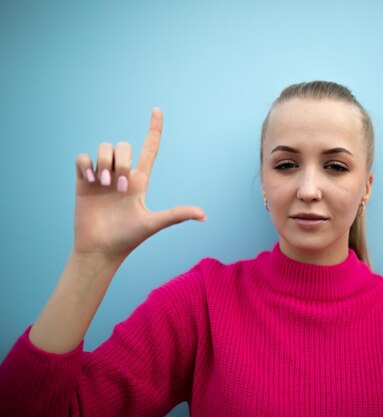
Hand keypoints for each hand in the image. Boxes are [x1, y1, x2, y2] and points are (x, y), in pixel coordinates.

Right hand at [73, 108, 205, 261]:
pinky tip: (89, 179)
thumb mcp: (153, 224)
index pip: (149, 148)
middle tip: (120, 188)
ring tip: (104, 184)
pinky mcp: (83, 181)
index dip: (154, 129)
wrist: (101, 250)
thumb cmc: (128, 239)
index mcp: (140, 180)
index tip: (157, 110)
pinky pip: (82, 157)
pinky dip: (86, 163)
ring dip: (104, 162)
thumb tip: (204, 216)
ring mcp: (102, 177)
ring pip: (104, 147)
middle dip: (121, 161)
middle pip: (123, 145)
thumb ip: (176, 215)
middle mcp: (122, 174)